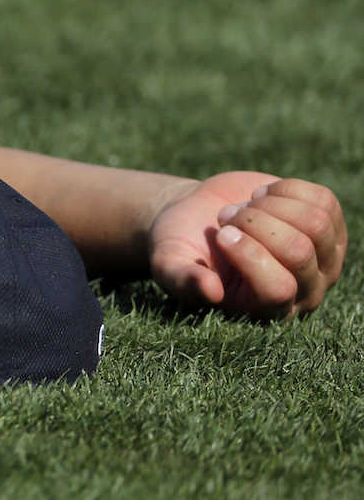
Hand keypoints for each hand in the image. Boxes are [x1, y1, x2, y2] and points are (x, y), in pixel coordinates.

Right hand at [148, 172, 346, 317]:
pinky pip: (323, 201)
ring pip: (315, 223)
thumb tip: (211, 291)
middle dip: (254, 222)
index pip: (277, 288)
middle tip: (226, 216)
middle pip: (298, 250)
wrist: (199, 216)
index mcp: (266, 310)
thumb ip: (185, 280)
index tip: (220, 233)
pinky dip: (286, 190)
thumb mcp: (170, 265)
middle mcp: (305, 290)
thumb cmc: (183, 247)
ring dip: (269, 205)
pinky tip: (264, 196)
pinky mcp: (330, 225)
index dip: (248, 254)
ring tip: (245, 207)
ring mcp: (324, 257)